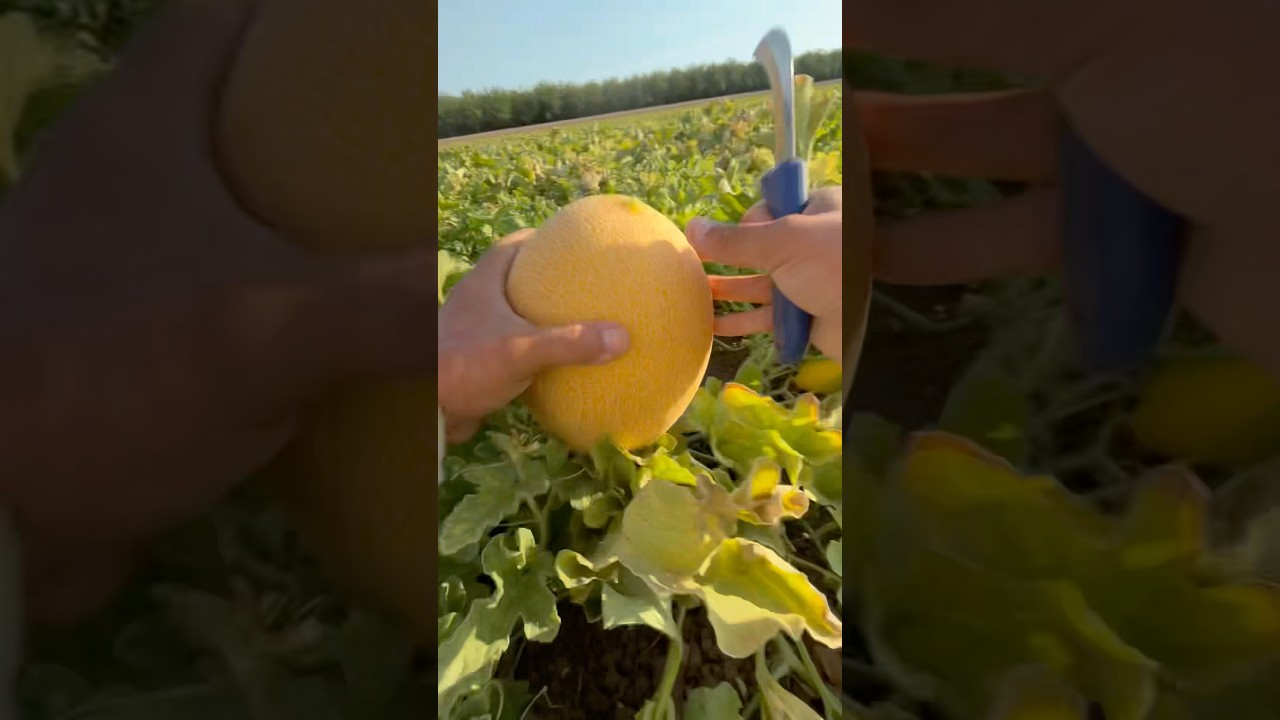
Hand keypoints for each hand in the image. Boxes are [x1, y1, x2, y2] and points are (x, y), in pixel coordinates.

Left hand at [0, 0, 437, 621]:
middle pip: (221, 103)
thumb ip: (405, 321)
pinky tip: (321, 320)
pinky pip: (207, 279)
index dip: (300, 16)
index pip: (219, 18)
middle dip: (309, 113)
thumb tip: (553, 331)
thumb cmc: (112, 376)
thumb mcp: (273, 334)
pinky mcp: (115, 328)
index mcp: (140, 127)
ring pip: (215, 196)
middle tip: (397, 139)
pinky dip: (266, 285)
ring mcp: (109, 253)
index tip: (374, 34)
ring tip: (374, 224)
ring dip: (289, 207)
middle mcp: (113, 173)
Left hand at [438, 229, 629, 442]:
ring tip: (576, 318)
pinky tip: (559, 361)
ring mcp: (474, 332)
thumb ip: (569, 343)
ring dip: (540, 316)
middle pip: (514, 278)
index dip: (539, 237)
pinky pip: (513, 347)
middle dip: (545, 278)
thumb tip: (621, 337)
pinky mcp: (476, 361)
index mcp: (483, 284)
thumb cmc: (466, 366)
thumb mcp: (521, 351)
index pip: (511, 245)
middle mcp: (476, 302)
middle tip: (581, 280)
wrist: (427, 410)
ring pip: (512, 315)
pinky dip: (535, 349)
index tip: (569, 238)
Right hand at [685, 186, 843, 361]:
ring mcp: (808, 281)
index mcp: (817, 211)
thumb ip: (736, 239)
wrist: (876, 321)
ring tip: (691, 293)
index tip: (729, 237)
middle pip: (760, 247)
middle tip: (691, 265)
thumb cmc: (833, 266)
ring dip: (727, 290)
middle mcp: (812, 244)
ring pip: (759, 283)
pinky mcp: (804, 314)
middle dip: (727, 258)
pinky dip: (741, 320)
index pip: (770, 209)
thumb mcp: (783, 242)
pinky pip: (766, 315)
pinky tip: (712, 325)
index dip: (747, 222)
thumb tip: (691, 228)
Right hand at [850, 0, 1279, 377]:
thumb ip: (963, 7)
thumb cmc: (1238, 91)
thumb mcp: (1095, 21)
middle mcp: (1132, 57)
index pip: (995, 3)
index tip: (842, 20)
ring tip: (814, 173)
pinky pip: (1017, 238)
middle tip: (813, 94)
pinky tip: (865, 261)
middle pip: (985, 57)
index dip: (912, 15)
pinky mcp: (1125, 242)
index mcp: (1124, 1)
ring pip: (990, 151)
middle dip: (896, 70)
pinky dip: (944, 249)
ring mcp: (1130, 151)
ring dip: (902, 165)